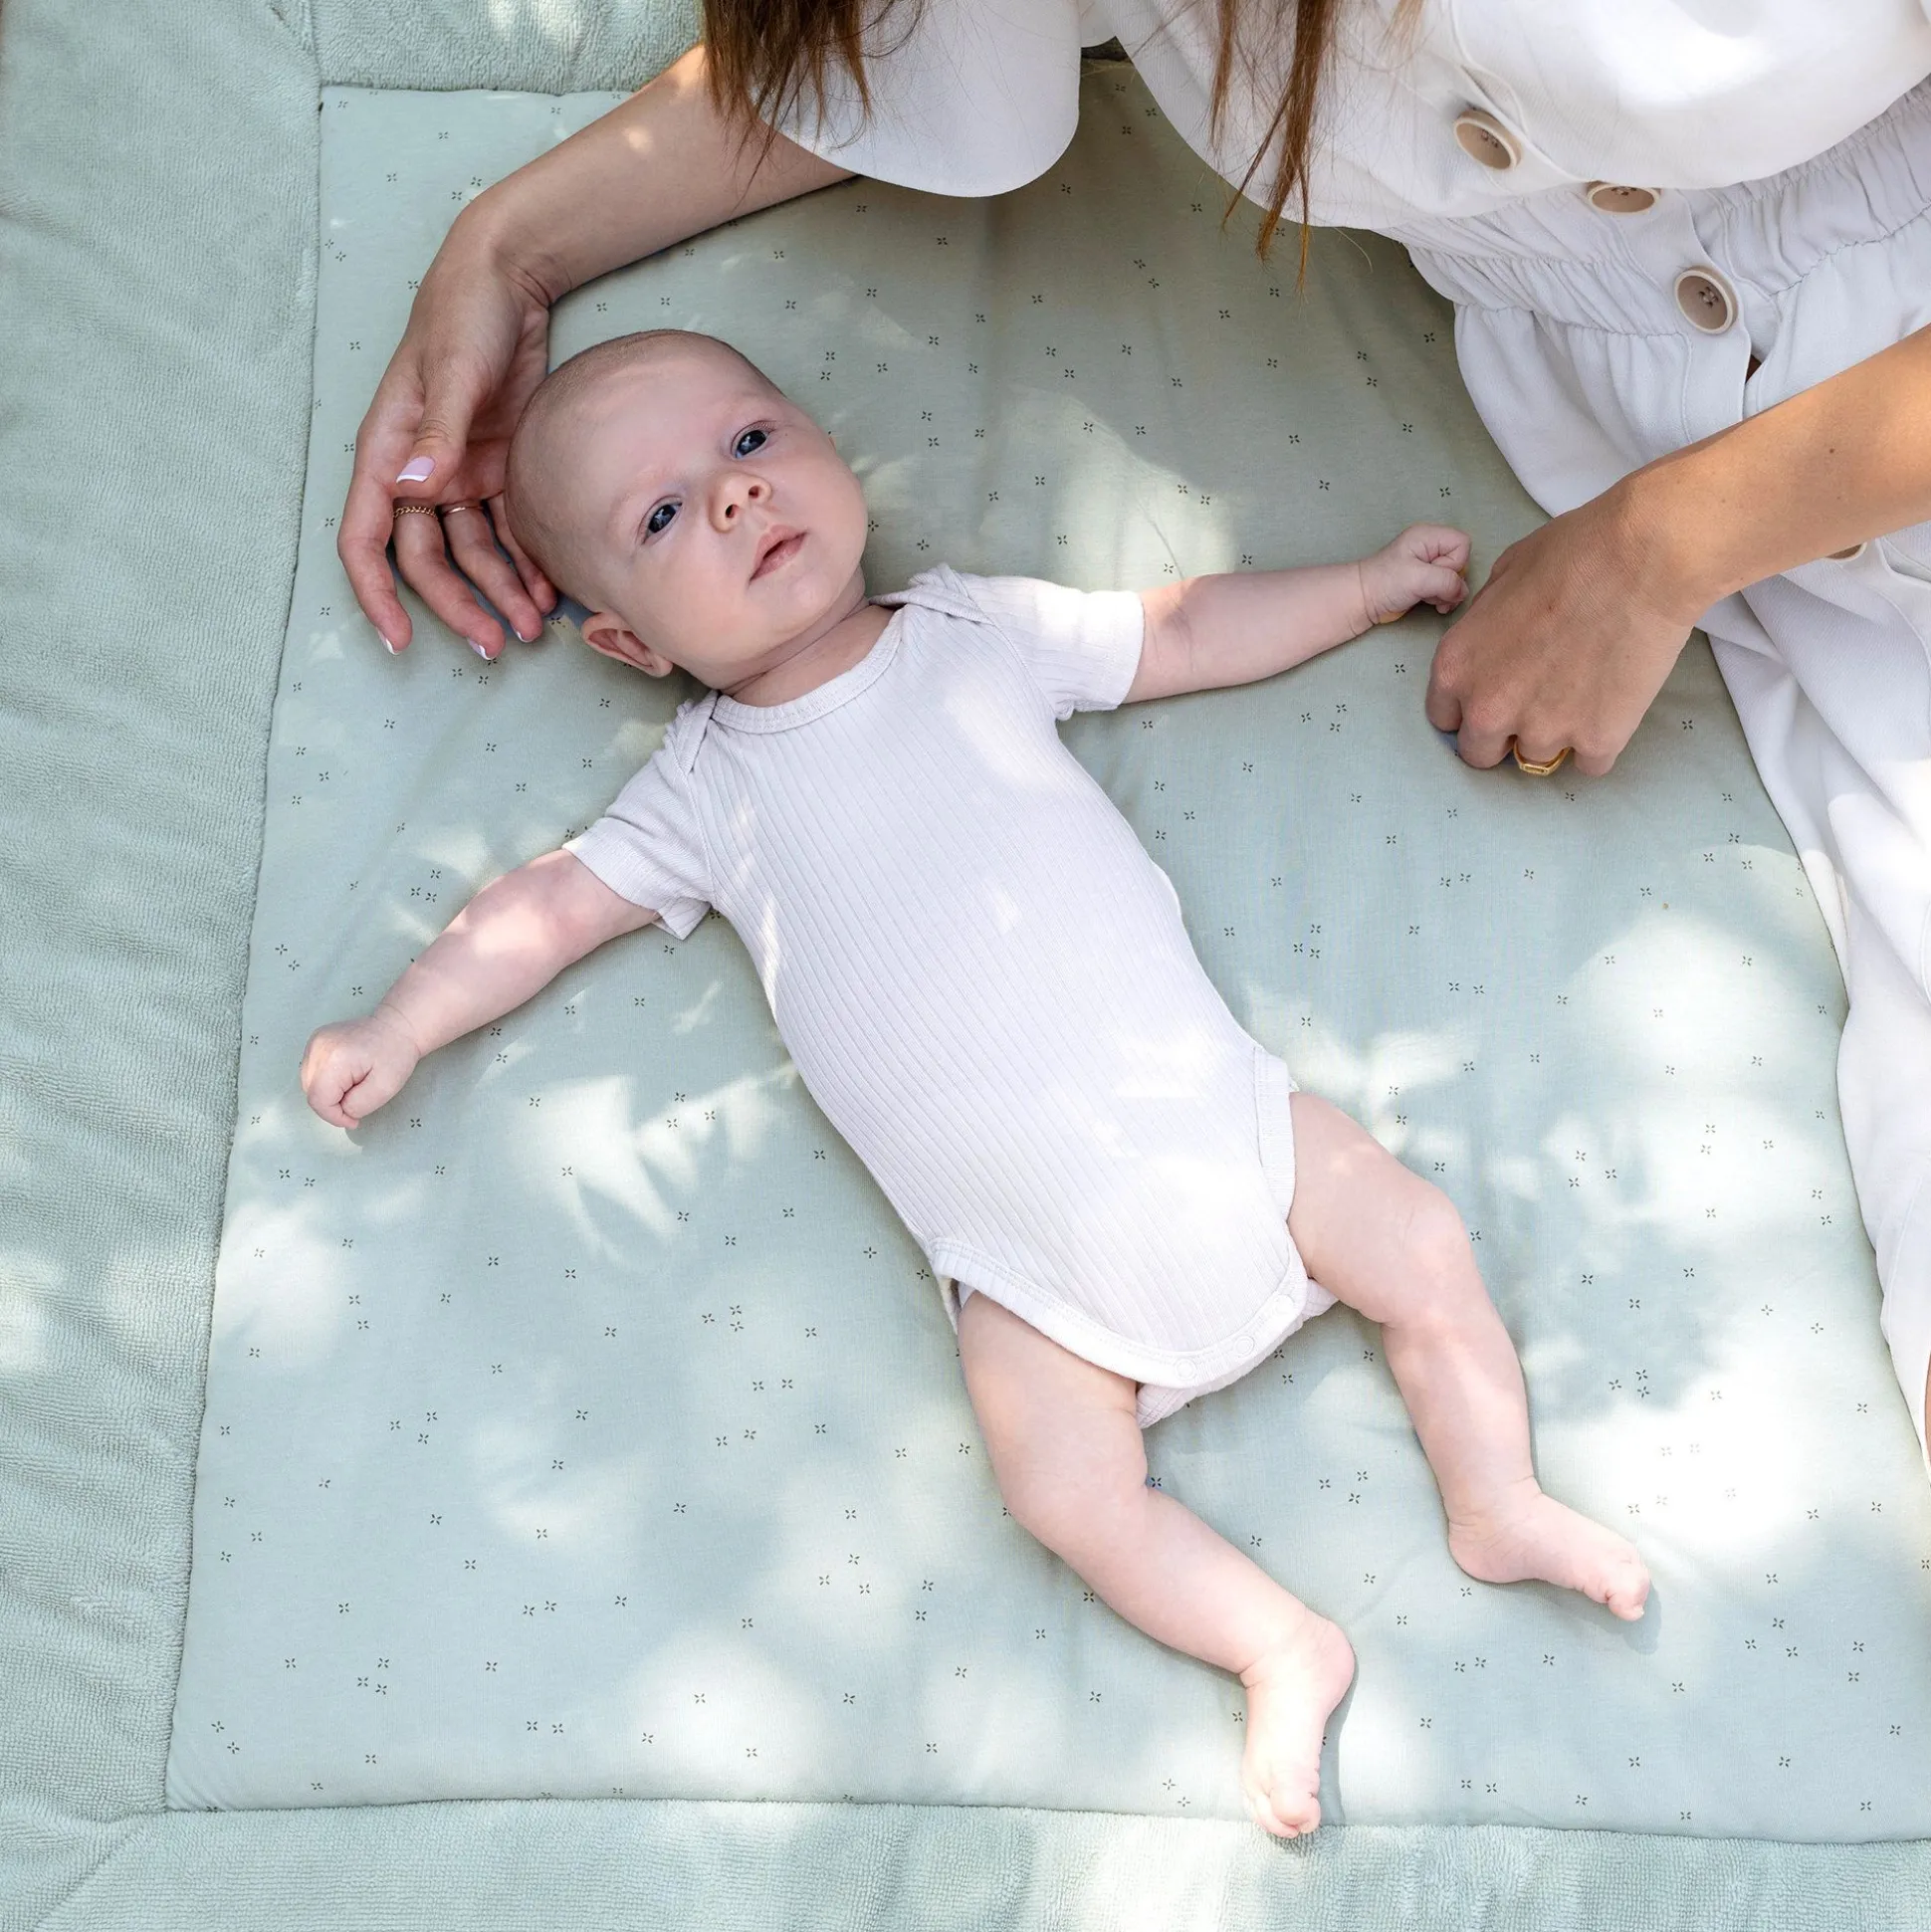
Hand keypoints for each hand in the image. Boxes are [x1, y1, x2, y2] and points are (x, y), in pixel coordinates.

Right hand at [300, 1011, 421, 1128]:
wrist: (396, 1027)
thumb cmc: (395, 1055)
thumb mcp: (385, 1088)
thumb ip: (358, 1105)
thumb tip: (341, 1111)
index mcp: (335, 1058)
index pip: (318, 1100)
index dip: (334, 1116)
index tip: (354, 1119)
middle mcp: (318, 1047)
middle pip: (311, 1092)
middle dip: (333, 1104)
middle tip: (358, 1097)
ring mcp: (314, 1042)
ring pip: (309, 1084)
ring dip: (329, 1093)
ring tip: (354, 1084)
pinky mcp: (315, 1042)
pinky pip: (311, 1072)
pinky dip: (325, 1082)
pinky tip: (345, 1075)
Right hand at [339, 212, 557, 658]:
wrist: (511, 279)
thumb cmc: (465, 314)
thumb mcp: (453, 370)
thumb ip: (436, 431)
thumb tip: (412, 487)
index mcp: (386, 453)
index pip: (365, 538)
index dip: (377, 593)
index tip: (399, 638)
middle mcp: (418, 473)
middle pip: (427, 559)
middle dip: (458, 605)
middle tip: (496, 645)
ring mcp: (460, 474)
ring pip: (473, 553)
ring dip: (500, 592)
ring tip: (534, 627)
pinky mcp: (500, 469)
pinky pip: (508, 531)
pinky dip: (526, 562)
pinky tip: (551, 591)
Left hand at [1359, 524, 1469, 624]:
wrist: (1363, 600)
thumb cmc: (1384, 583)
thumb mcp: (1418, 579)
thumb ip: (1447, 581)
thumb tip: (1462, 592)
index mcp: (1428, 536)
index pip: (1463, 543)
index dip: (1454, 563)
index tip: (1433, 574)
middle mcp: (1431, 547)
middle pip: (1461, 562)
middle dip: (1449, 581)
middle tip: (1429, 590)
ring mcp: (1429, 565)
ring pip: (1455, 578)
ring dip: (1445, 593)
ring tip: (1427, 598)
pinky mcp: (1426, 580)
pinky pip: (1447, 588)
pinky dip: (1442, 598)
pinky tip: (1430, 604)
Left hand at [1424, 490, 1695, 775]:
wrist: (1643, 557)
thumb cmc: (1573, 552)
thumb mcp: (1502, 576)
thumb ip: (1484, 624)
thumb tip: (1490, 644)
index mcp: (1456, 669)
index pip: (1446, 719)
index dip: (1471, 708)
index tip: (1495, 698)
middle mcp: (1489, 708)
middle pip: (1481, 753)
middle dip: (1504, 734)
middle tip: (1538, 702)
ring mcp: (1542, 730)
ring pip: (1538, 757)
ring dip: (1556, 733)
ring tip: (1585, 688)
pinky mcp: (1596, 740)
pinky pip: (1591, 762)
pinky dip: (1602, 740)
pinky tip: (1614, 702)